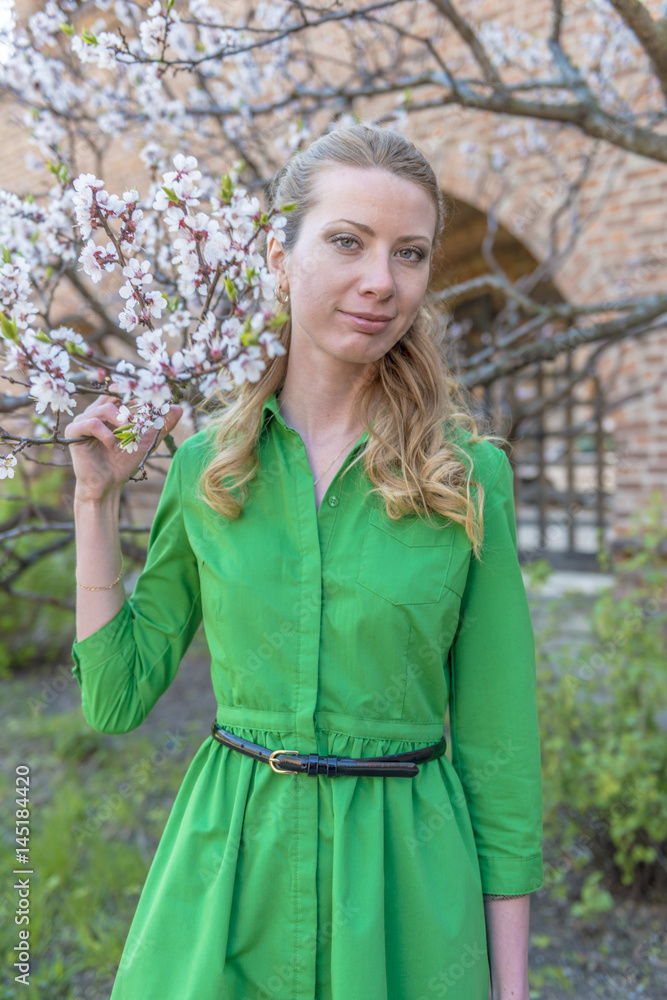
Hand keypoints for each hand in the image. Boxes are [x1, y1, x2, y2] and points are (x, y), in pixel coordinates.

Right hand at [65, 391, 182, 502]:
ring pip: (104, 408)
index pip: (120, 392)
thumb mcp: (148, 441)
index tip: (148, 401)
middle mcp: (93, 412)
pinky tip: (113, 446)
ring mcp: (82, 420)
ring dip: (120, 423)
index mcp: (108, 412)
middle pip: (111, 396)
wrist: (108, 485)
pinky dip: (107, 434)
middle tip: (139, 421)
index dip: (133, 393)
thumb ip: (162, 425)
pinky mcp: (74, 432)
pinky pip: (92, 423)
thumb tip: (180, 408)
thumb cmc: (124, 463)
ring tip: (127, 438)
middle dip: (129, 407)